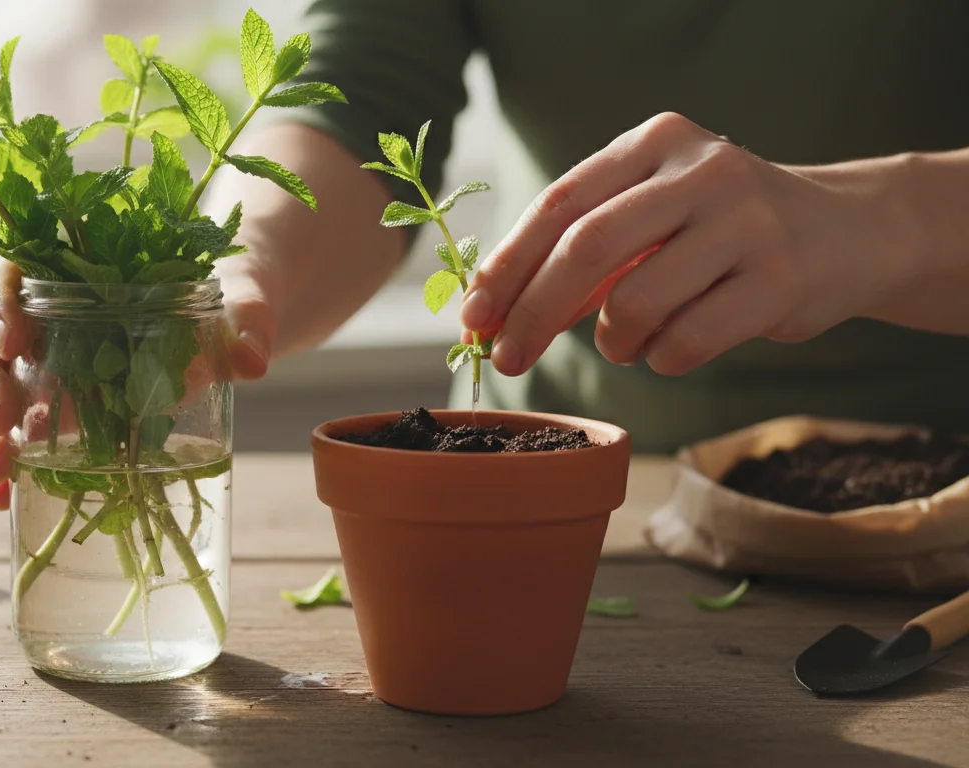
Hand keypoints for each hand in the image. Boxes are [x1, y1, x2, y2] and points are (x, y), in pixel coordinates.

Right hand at [0, 258, 274, 509]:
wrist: (232, 338)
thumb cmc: (226, 305)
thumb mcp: (242, 305)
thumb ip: (245, 323)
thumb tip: (252, 359)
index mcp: (71, 272)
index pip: (6, 275)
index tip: (14, 339)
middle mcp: (40, 320)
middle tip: (2, 420)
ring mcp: (39, 372)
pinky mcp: (53, 417)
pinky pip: (13, 440)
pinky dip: (5, 469)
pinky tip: (6, 498)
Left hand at [460, 112, 909, 375]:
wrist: (849, 233)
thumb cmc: (720, 233)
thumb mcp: (654, 213)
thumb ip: (583, 248)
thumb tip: (491, 313)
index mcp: (656, 143)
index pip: (559, 204)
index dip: (506, 266)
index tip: (471, 318)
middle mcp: (702, 171)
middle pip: (586, 248)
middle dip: (533, 312)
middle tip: (506, 359)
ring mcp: (747, 222)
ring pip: (635, 302)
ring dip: (612, 341)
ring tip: (624, 342)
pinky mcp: (780, 280)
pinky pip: (686, 340)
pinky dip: (660, 359)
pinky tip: (670, 349)